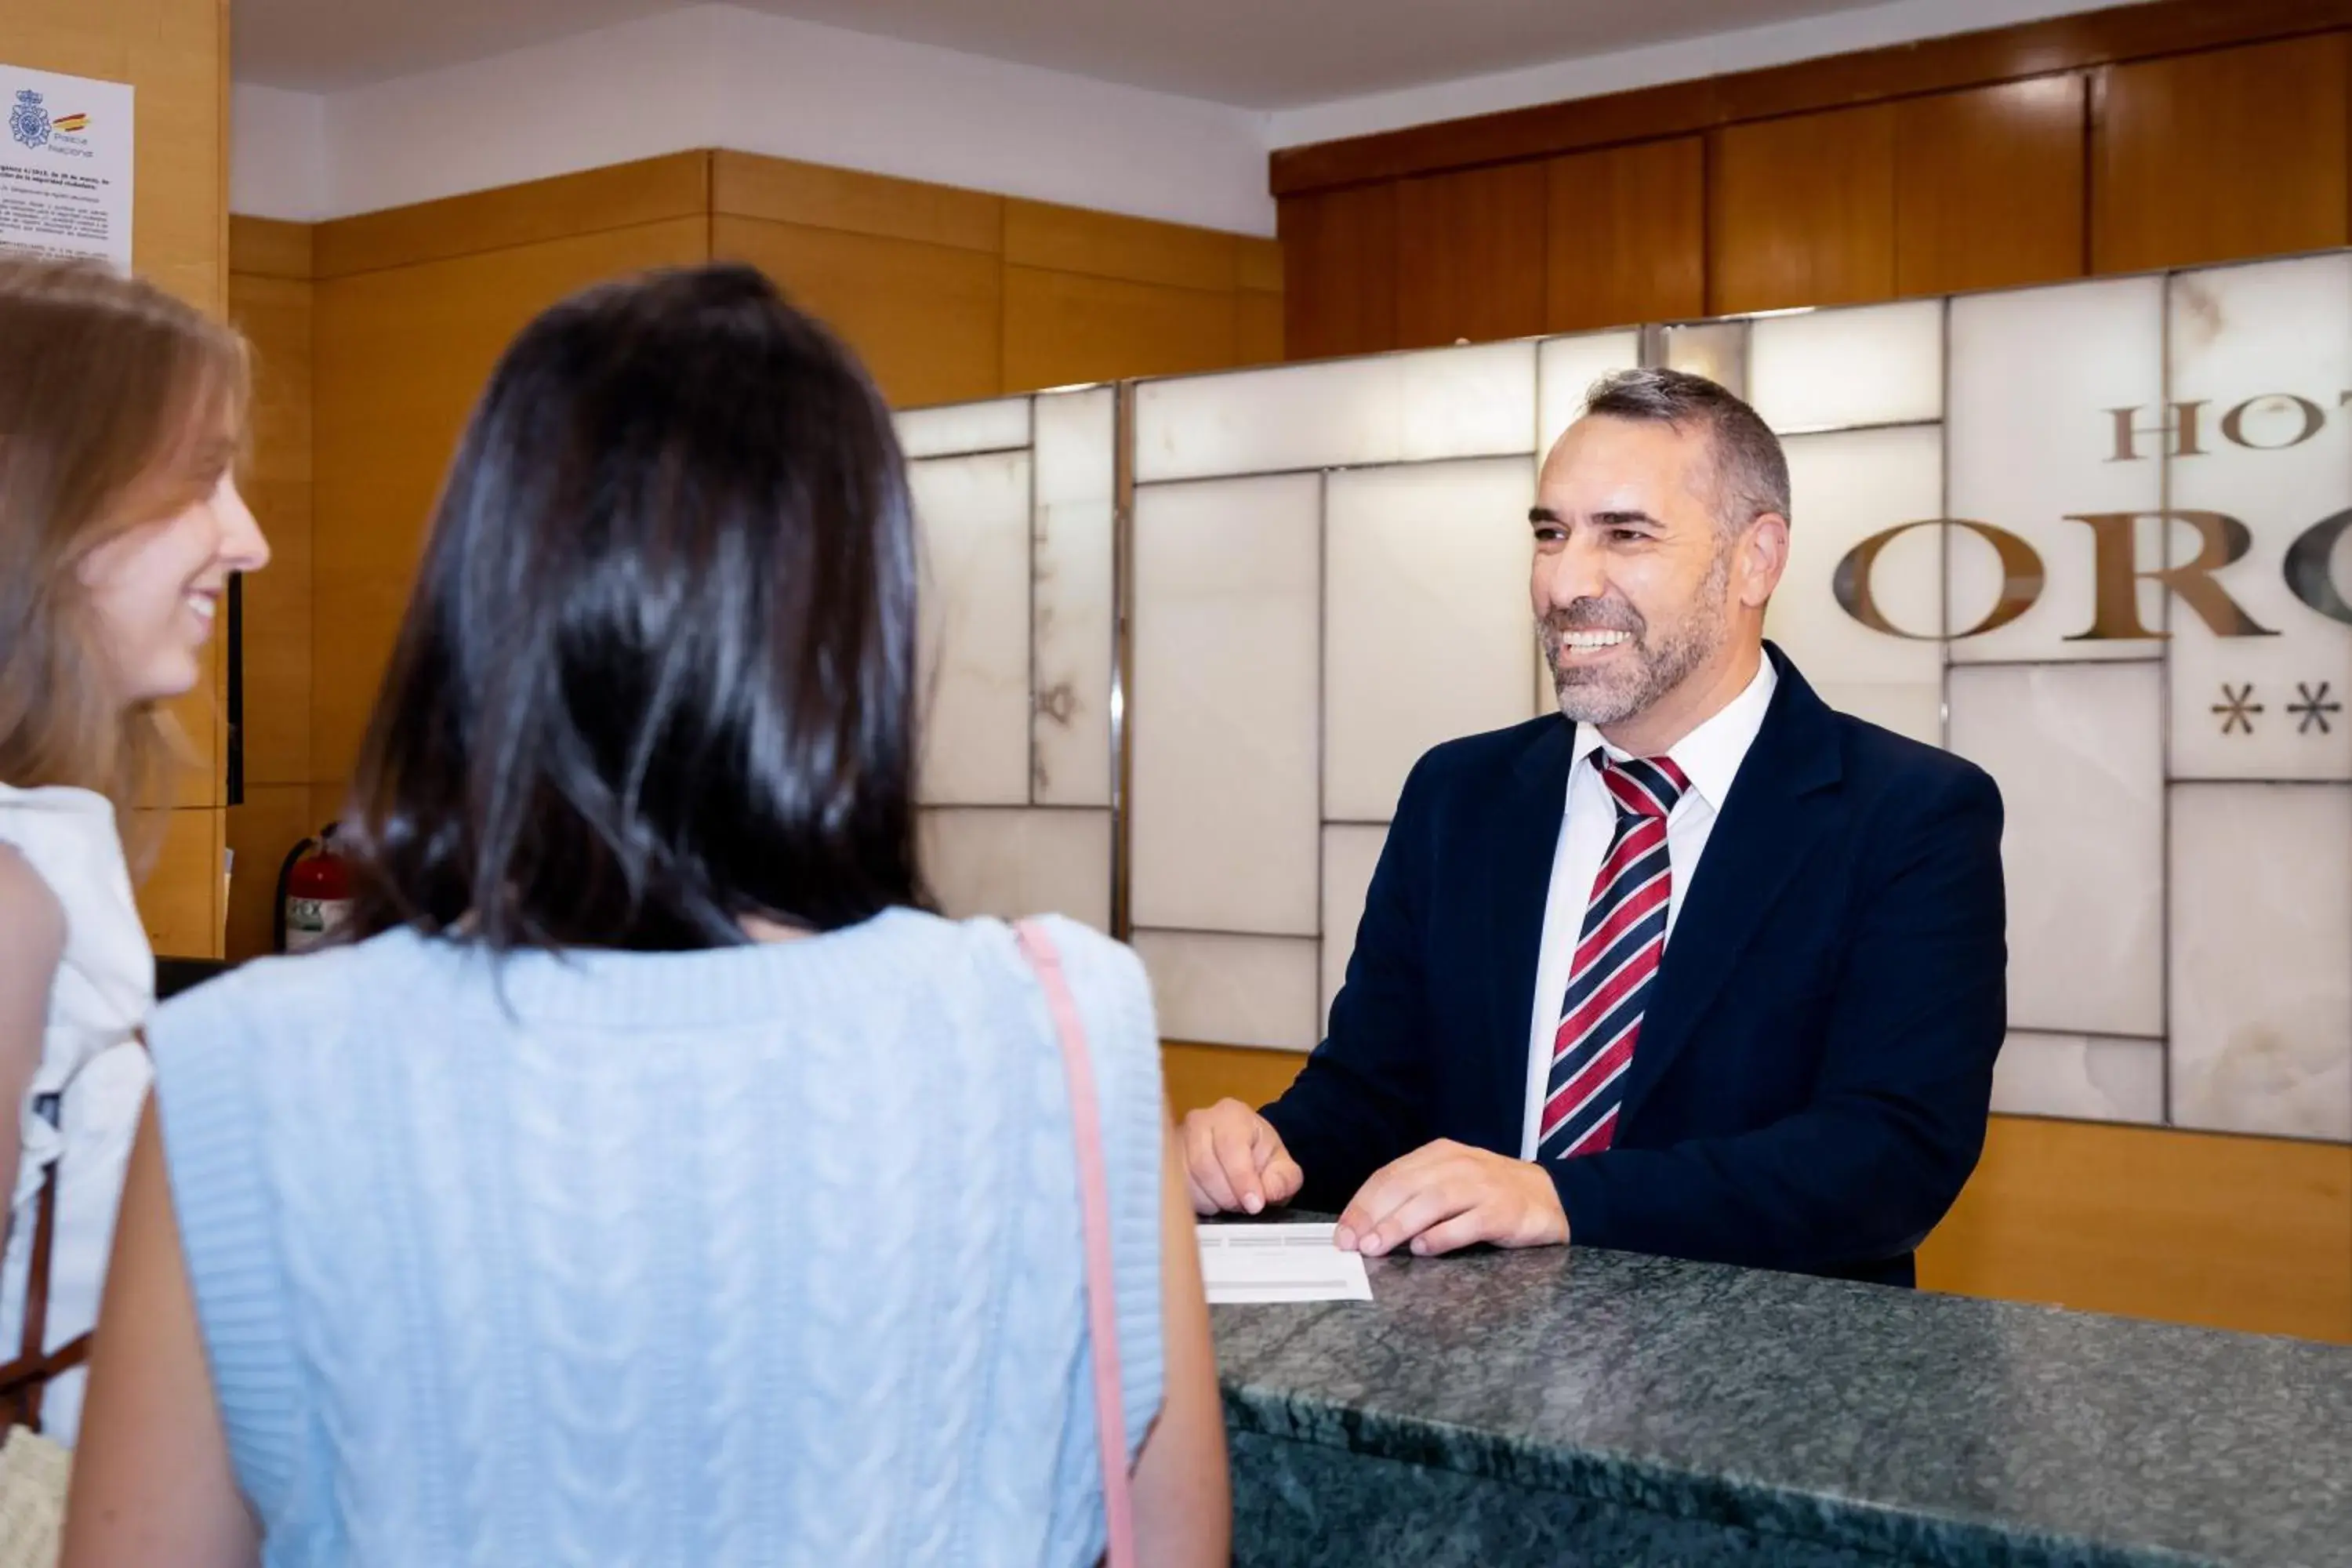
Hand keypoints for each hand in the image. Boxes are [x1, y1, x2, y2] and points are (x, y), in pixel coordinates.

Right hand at [1179, 1099, 1303, 1216]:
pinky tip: (1211, 1203)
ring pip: (1186, 1179)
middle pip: (1204, 1165)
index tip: (1254, 1204)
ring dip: (1210, 1201)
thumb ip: (1282, 1181)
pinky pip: (1174, 1188)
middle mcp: (1199, 1122)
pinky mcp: (1165, 1161)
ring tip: (1229, 1204)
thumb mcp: (1282, 1167)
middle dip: (1226, 1194)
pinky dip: (1195, 1203)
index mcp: (1231, 1115)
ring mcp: (1177, 1141)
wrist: (1242, 1151)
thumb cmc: (1259, 1156)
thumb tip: (1263, 1197)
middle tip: (1241, 1207)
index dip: (1242, 1179)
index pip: (1231, 1146)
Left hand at [1334, 1139, 1568, 1257]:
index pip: (1390, 1176)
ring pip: (1432, 1202)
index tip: (1343, 1232)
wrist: (1551, 1196)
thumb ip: (1414, 1198)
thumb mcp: (1449, 1183)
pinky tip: (1422, 1249)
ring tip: (1376, 1247)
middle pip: (1405, 1186)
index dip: (1362, 1203)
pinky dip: (1441, 1236)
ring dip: (1399, 1225)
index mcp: (1438, 1155)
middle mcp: (1457, 1165)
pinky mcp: (1503, 1211)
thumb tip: (1367, 1226)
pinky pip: (1467, 1223)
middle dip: (1373, 1215)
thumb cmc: (1490, 1194)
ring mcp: (1482, 1186)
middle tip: (1352, 1243)